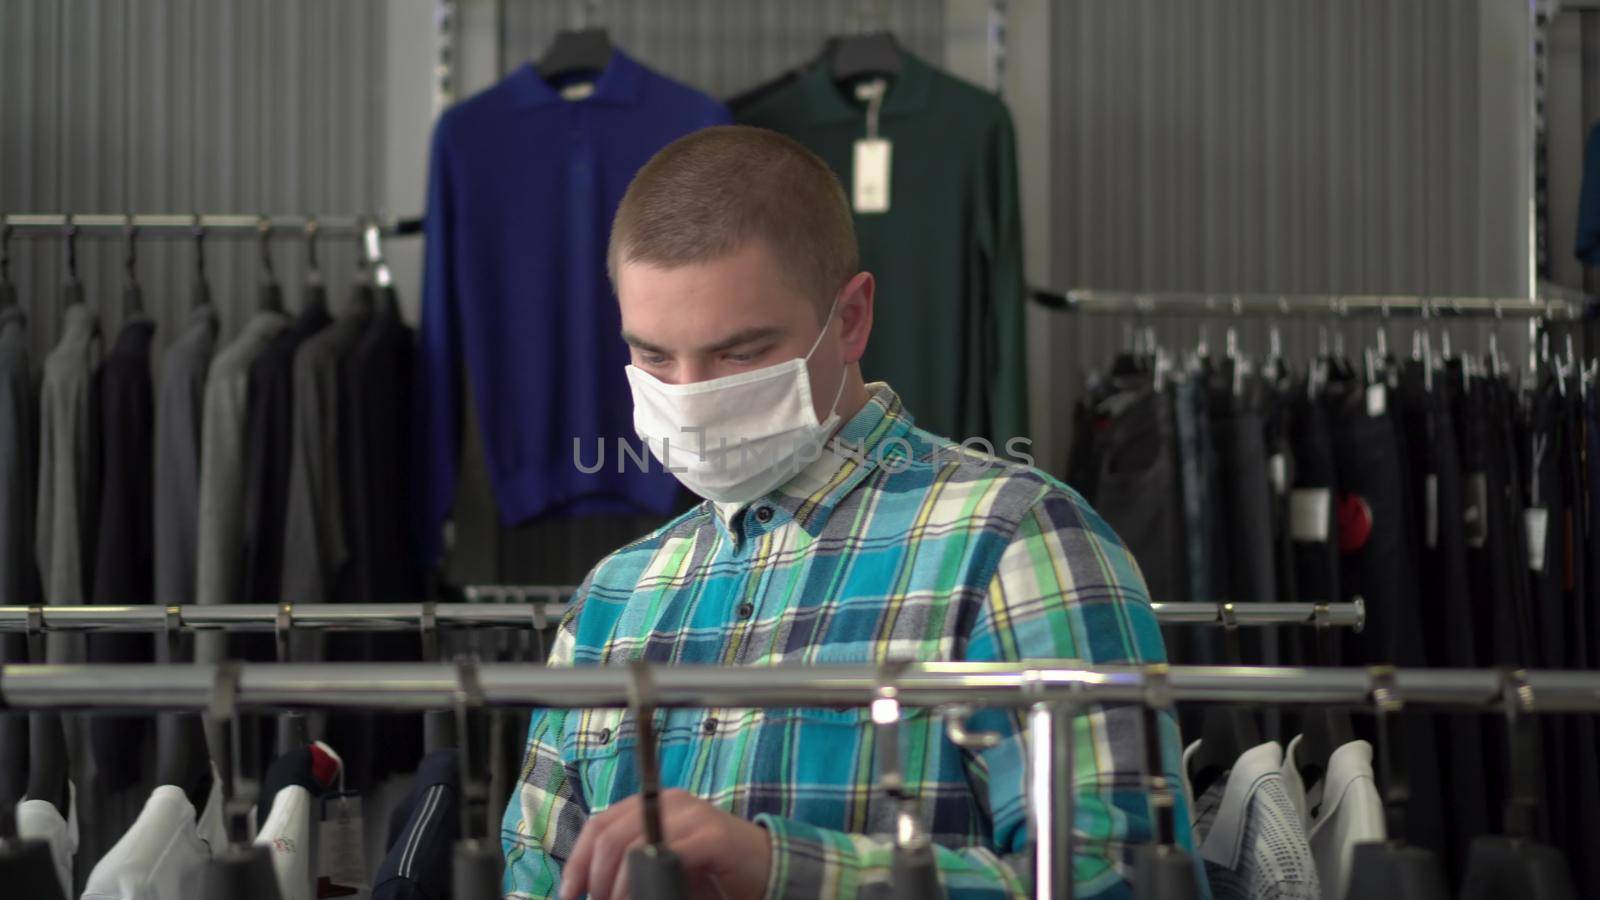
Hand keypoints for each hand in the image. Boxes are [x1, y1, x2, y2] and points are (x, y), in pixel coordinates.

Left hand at [560, 788, 771, 899]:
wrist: (768, 869)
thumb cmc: (712, 873)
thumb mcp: (664, 864)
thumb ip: (632, 868)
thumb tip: (592, 890)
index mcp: (653, 804)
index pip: (599, 825)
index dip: (578, 862)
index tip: (570, 893)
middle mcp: (670, 802)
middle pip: (609, 836)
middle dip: (596, 880)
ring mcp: (692, 816)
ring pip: (632, 847)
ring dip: (618, 887)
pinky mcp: (712, 836)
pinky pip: (668, 857)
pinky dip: (649, 883)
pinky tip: (650, 896)